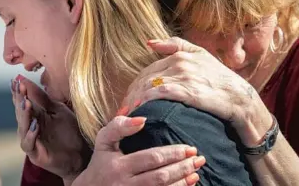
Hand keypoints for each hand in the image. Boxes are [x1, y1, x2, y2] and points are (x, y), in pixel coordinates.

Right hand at [11, 75, 90, 179]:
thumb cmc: (69, 131)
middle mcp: (28, 127)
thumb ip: (43, 98)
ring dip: (24, 115)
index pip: (23, 101)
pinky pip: (29, 143)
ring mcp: (31, 140)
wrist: (80, 153)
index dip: (19, 91)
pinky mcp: (35, 153)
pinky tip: (35, 125)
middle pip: (21, 112)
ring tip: (26, 103)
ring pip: (22, 127)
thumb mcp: (58, 110)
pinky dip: (31, 134)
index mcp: (34, 115)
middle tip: (19, 87)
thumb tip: (25, 80)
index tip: (17, 79)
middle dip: (19, 99)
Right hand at [72, 116, 203, 185]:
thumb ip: (118, 126)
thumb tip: (142, 119)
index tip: (190, 148)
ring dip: (182, 181)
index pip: (151, 158)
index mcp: (118, 166)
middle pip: (160, 176)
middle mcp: (125, 184)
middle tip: (199, 158)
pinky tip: (187, 184)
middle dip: (182, 166)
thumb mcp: (103, 141)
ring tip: (196, 171)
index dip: (172, 153)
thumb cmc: (100, 162)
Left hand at [123, 37, 272, 145]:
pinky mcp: (188, 90)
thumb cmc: (220, 79)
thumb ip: (175, 46)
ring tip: (126, 115)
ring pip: (149, 86)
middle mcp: (179, 63)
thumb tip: (149, 42)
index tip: (128, 100)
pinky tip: (140, 110)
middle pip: (145, 79)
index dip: (135, 86)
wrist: (240, 97)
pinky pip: (159, 94)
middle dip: (130, 95)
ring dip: (134, 100)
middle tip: (122, 110)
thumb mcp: (201, 55)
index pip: (148, 70)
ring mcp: (183, 76)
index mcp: (180, 55)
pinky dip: (146, 101)